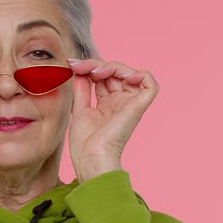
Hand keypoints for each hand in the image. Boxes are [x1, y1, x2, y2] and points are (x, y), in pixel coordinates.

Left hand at [67, 58, 158, 179]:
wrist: (90, 158)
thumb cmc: (84, 143)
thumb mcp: (79, 109)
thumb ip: (82, 89)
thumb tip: (79, 70)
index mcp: (108, 104)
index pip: (104, 76)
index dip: (89, 67)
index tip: (72, 65)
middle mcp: (121, 103)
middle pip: (115, 72)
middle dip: (96, 64)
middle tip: (78, 66)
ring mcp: (130, 104)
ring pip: (130, 73)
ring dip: (112, 66)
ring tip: (95, 72)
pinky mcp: (138, 107)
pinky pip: (150, 85)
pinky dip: (140, 74)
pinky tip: (122, 75)